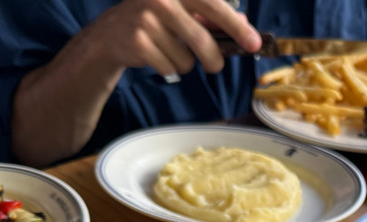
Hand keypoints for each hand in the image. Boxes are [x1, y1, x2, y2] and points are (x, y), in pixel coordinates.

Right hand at [89, 0, 261, 76]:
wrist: (112, 32)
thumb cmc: (156, 20)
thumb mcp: (183, 10)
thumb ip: (212, 16)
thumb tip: (244, 25)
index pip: (214, 6)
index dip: (236, 26)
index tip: (253, 43)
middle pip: (202, 40)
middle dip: (214, 59)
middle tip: (215, 66)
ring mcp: (147, 20)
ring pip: (186, 60)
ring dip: (186, 64)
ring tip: (172, 52)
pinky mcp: (138, 42)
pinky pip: (170, 68)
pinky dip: (170, 69)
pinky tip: (157, 56)